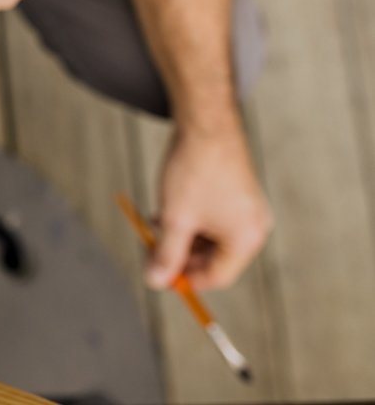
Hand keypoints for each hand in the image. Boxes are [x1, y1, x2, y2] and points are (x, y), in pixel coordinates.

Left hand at [149, 123, 271, 289]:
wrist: (205, 124)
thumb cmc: (194, 171)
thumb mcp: (176, 219)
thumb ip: (166, 254)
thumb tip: (155, 282)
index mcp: (246, 239)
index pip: (216, 276)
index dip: (185, 280)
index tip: (158, 275)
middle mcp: (255, 227)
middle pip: (215, 258)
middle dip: (181, 255)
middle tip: (151, 249)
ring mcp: (249, 209)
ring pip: (211, 237)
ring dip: (183, 236)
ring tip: (156, 225)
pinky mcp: (240, 194)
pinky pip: (215, 219)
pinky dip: (192, 219)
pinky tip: (168, 210)